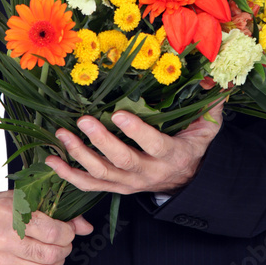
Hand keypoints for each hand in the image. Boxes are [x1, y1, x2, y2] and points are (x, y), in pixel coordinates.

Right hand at [0, 191, 92, 264]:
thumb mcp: (23, 200)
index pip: (53, 232)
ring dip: (55, 264)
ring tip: (50, 254)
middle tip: (62, 243)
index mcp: (10, 213)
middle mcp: (2, 240)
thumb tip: (86, 228)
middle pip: (51, 255)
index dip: (68, 233)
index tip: (67, 231)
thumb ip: (57, 212)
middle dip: (65, 249)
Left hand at [44, 101, 224, 195]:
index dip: (136, 131)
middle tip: (83, 120)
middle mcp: (148, 172)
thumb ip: (211, 103)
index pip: (153, 145)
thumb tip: (214, 77)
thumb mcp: (208, 127)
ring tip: (62, 134)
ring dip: (79, 155)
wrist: (186, 181)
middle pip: (122, 160)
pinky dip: (68, 175)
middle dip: (101, 141)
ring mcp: (128, 182)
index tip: (119, 113)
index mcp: (170, 154)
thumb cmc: (193, 146)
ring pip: (101, 173)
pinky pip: (89, 185)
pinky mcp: (115, 187)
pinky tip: (52, 160)